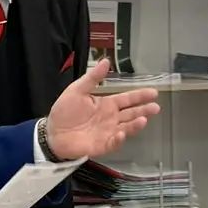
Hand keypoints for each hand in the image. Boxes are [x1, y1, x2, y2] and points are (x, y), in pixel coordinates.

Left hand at [44, 58, 159, 160]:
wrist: (52, 133)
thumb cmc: (64, 112)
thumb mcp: (77, 90)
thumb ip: (93, 77)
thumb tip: (106, 61)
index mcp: (106, 104)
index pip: (127, 99)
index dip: (140, 96)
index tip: (153, 92)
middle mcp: (110, 119)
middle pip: (131, 113)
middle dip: (144, 110)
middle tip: (156, 107)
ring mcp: (108, 132)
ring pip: (126, 128)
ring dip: (135, 124)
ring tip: (144, 119)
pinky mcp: (102, 145)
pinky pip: (114, 142)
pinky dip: (119, 139)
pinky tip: (122, 133)